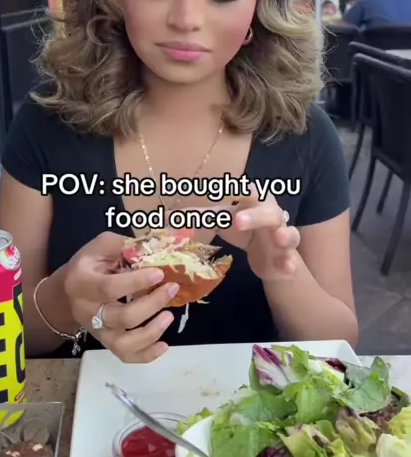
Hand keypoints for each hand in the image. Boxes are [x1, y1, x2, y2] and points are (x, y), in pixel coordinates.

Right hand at [62, 232, 177, 362]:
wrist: (68, 292)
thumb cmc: (89, 265)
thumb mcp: (102, 246)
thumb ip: (125, 246)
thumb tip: (156, 248)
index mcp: (81, 282)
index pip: (109, 287)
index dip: (136, 282)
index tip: (159, 272)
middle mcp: (87, 311)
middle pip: (121, 317)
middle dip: (151, 304)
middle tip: (172, 288)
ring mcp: (97, 330)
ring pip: (123, 343)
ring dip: (151, 332)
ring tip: (169, 316)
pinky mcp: (106, 342)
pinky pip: (125, 356)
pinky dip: (146, 354)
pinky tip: (164, 345)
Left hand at [170, 185, 300, 280]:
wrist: (268, 255)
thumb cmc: (244, 229)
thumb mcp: (222, 220)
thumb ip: (198, 217)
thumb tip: (165, 216)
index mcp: (255, 203)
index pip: (249, 193)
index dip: (243, 191)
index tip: (237, 187)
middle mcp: (273, 217)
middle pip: (268, 213)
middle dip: (255, 216)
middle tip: (239, 220)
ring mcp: (283, 238)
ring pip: (289, 233)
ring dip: (285, 235)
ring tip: (280, 239)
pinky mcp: (287, 259)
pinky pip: (292, 261)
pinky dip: (291, 265)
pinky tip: (288, 269)